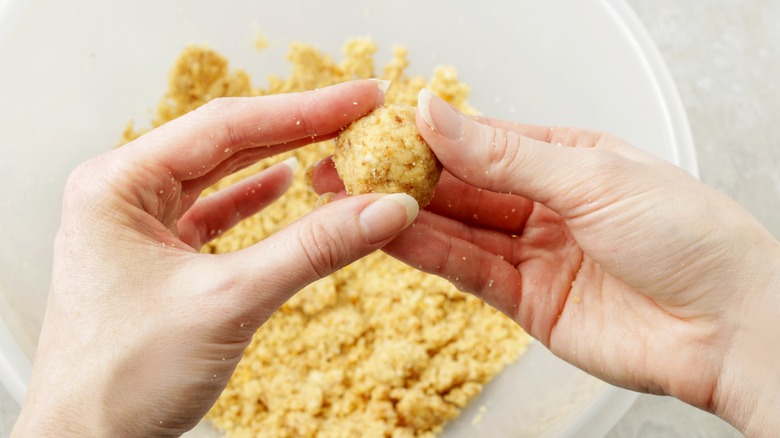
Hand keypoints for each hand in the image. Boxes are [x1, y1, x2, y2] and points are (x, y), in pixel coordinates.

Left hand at [12, 80, 418, 436]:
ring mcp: (139, 226)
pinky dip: (255, 198)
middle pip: (225, 144)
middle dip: (296, 128)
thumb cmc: (122, 380)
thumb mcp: (228, 302)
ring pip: (222, 175)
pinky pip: (214, 212)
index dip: (302, 110)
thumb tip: (381, 208)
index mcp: (118, 185)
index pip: (225, 127)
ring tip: (335, 141)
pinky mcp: (159, 258)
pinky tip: (287, 183)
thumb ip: (310, 250)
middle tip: (358, 113)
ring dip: (281, 159)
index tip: (359, 98)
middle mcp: (124, 195)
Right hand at [313, 90, 779, 435]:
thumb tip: (438, 116)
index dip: (431, 134)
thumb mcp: (591, 176)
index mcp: (568, 158)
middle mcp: (546, 204)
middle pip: (462, 186)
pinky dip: (428, 253)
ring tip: (352, 199)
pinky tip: (389, 235)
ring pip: (456, 228)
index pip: (484, 140)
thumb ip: (506, 155)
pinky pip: (467, 270)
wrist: (728, 329)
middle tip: (350, 165)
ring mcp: (534, 252)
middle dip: (405, 176)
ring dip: (405, 215)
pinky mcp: (525, 300)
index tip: (381, 127)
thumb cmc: (689, 237)